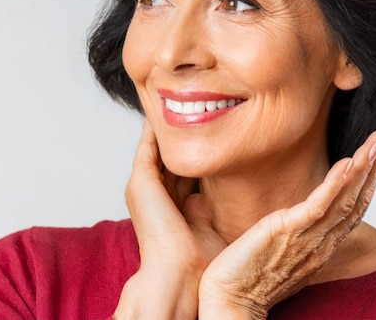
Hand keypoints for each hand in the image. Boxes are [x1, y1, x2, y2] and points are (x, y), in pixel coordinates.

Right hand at [113, 120, 225, 319]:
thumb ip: (216, 203)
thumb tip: (235, 183)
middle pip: (172, 156)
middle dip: (183, 136)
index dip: (199, 151)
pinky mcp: (140, 182)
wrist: (182, 274)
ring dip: (168, 130)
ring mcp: (146, 188)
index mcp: (175, 206)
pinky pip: (148, 147)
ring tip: (180, 102)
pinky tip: (166, 114)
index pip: (187, 170)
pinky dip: (155, 131)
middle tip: (196, 108)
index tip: (214, 130)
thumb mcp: (214, 221)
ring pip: (159, 149)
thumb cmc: (202, 259)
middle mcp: (158, 195)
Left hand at [197, 131, 375, 318]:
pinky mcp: (288, 232)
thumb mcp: (276, 248)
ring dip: (363, 168)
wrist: (230, 301)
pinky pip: (319, 206)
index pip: (352, 209)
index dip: (367, 182)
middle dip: (373, 168)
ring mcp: (307, 238)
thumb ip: (286, 228)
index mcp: (320, 245)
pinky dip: (335, 184)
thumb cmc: (246, 275)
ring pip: (345, 199)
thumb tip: (279, 210)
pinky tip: (347, 162)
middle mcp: (321, 242)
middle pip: (356, 201)